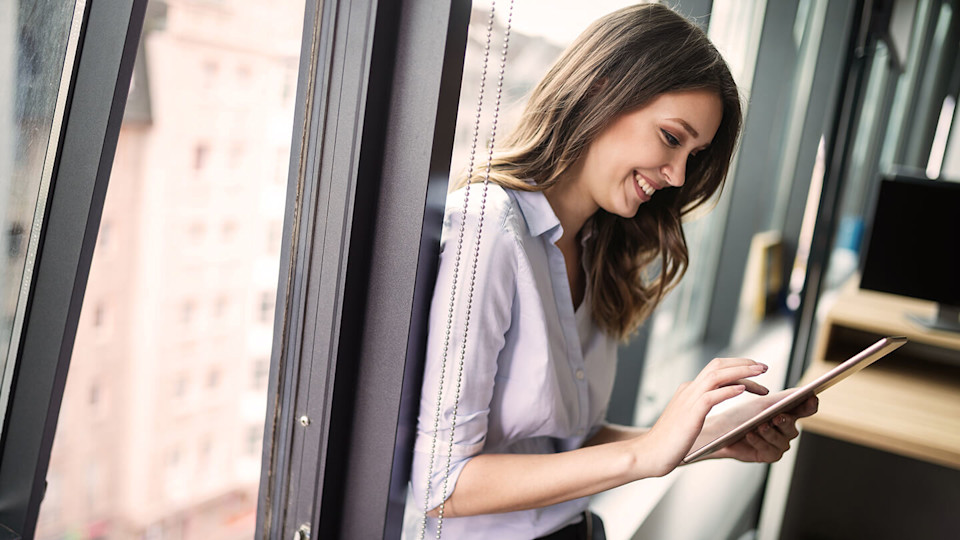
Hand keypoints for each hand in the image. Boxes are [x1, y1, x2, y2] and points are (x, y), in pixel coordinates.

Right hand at [635, 357, 769, 476]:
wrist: (649, 453)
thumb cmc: (670, 441)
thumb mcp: (688, 418)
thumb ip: (701, 407)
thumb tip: (721, 403)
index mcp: (689, 390)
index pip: (716, 369)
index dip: (737, 366)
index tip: (755, 370)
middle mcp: (689, 390)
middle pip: (718, 366)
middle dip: (743, 364)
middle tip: (764, 367)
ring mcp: (689, 400)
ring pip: (717, 376)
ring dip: (741, 372)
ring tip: (761, 373)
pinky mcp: (690, 414)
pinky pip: (712, 397)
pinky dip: (728, 391)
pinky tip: (742, 391)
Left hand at [703, 390, 818, 462]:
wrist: (721, 431)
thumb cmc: (742, 415)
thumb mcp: (762, 404)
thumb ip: (783, 399)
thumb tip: (802, 391)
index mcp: (788, 413)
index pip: (805, 409)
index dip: (810, 404)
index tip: (812, 397)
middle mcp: (786, 430)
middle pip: (791, 426)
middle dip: (784, 421)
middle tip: (777, 416)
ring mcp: (779, 444)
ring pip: (780, 439)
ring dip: (769, 432)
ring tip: (760, 425)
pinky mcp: (769, 455)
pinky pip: (768, 449)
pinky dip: (758, 441)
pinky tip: (750, 434)